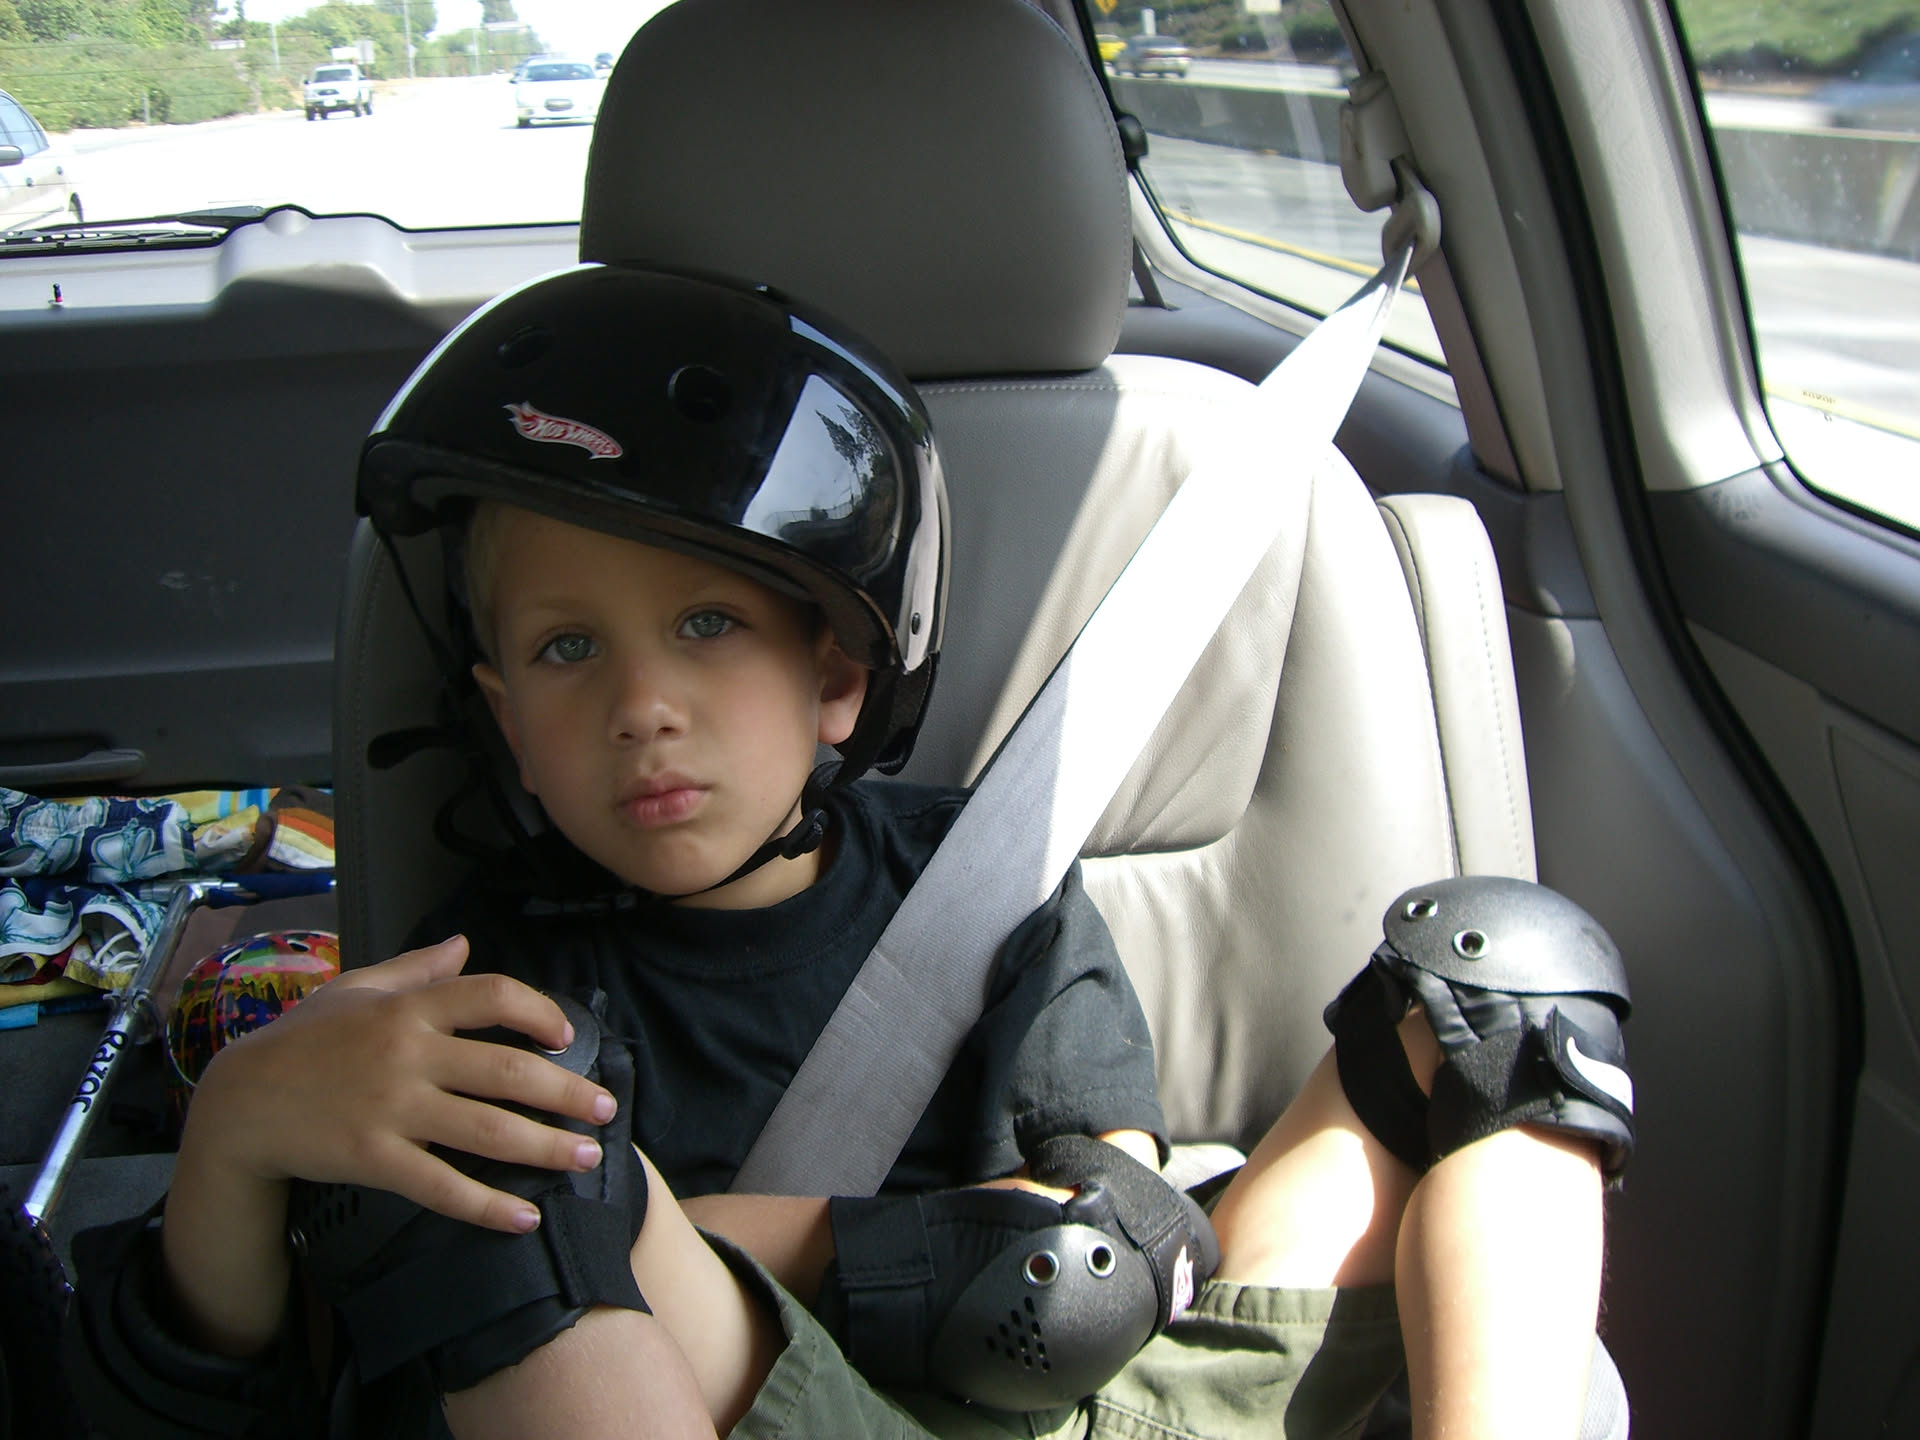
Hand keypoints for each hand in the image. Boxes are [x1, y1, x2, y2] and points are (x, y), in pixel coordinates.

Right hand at [184, 935, 618, 1233]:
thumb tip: (463, 944)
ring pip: (488, 1130)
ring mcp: (392, 1109)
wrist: (239, 1104)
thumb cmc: (301, 1041)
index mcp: (409, 1008)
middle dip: (567, 1093)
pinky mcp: (374, 1159)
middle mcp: (408, 1054)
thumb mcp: (354, 989)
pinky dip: (487, 1205)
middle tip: (605, 1111)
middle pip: (508, 1070)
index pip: (492, 995)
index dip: (539, 1012)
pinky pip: (442, 1186)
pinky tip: (524, 1217)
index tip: (567, 1037)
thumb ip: (414, 968)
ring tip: (586, 1158)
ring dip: (546, 1147)